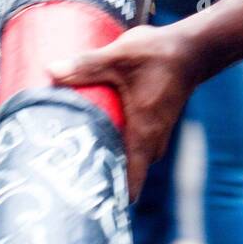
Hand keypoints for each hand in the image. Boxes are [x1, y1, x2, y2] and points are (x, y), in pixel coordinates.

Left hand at [49, 23, 199, 199]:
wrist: (192, 48)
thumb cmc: (159, 55)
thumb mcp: (120, 56)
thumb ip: (87, 64)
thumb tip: (50, 71)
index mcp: (144, 136)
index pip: (130, 184)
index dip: (107, 194)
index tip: (82, 195)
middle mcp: (152, 143)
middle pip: (123, 173)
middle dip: (98, 173)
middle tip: (66, 168)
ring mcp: (156, 135)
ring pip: (128, 158)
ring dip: (107, 155)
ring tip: (76, 149)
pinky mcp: (155, 125)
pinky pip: (133, 145)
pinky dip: (116, 142)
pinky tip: (96, 129)